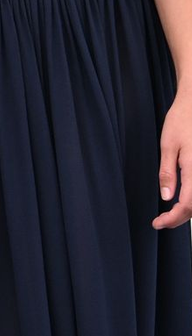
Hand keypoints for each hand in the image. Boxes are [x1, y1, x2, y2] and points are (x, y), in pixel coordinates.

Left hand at [154, 89, 191, 229]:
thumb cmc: (181, 122)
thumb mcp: (167, 145)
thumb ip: (168, 173)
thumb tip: (166, 198)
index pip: (187, 206)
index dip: (172, 219)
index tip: (157, 223)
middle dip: (179, 218)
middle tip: (161, 221)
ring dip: (189, 210)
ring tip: (170, 213)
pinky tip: (183, 198)